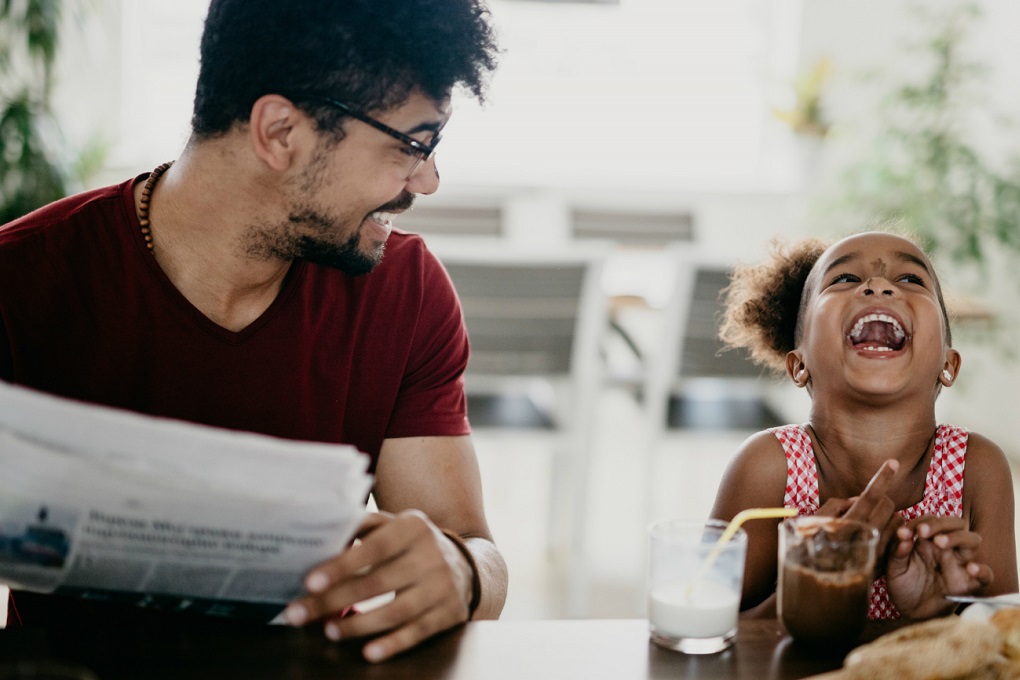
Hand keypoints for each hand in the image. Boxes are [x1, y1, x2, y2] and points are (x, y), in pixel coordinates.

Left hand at [283, 510, 475, 661]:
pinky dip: (392, 644)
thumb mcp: (394, 525)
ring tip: (330, 631)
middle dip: (334, 600)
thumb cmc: (413, 545)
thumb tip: (323, 535)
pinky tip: (369, 652)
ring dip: (359, 624)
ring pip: (396, 611)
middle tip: (300, 614)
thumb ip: (362, 526)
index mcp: (413, 527)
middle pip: (377, 582)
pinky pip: (417, 632)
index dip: (341, 566)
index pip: (373, 547)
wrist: (467, 566)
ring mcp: (442, 585)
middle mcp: (431, 554)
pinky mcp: (449, 613)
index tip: (310, 581)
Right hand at [816, 460, 903, 571]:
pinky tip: (874, 537)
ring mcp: (876, 553)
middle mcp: (863, 539)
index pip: (870, 497)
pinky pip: (896, 539)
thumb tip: (855, 500)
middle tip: (866, 503)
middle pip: (888, 506)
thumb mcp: (812, 524)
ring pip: (897, 521)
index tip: (893, 462)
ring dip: (887, 516)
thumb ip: (835, 506)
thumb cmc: (807, 553)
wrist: (813, 591)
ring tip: (869, 522)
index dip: (882, 477)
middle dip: (881, 498)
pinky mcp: (883, 565)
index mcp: (845, 527)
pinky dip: (889, 531)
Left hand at [885, 515, 992, 618]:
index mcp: (928, 541)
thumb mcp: (894, 568)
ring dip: (958, 537)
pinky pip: (986, 575)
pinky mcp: (968, 584)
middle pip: (957, 524)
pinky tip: (970, 568)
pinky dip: (982, 570)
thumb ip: (897, 552)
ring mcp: (959, 564)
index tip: (904, 533)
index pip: (931, 520)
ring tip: (940, 542)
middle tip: (923, 532)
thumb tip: (903, 536)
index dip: (919, 522)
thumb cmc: (904, 585)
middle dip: (941, 523)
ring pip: (973, 540)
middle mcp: (947, 549)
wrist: (911, 612)